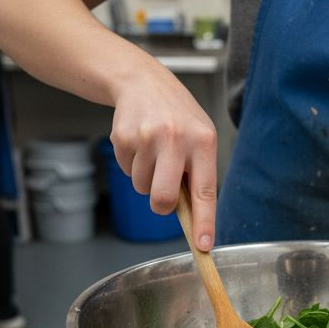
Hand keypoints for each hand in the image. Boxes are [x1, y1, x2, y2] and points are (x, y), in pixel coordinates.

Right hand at [109, 57, 217, 249]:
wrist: (143, 82)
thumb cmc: (178, 116)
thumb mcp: (200, 137)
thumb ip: (198, 173)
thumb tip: (193, 218)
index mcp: (203, 141)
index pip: (205, 191)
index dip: (204, 222)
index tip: (204, 246)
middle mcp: (176, 139)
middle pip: (163, 198)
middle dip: (161, 205)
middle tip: (163, 194)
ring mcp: (147, 138)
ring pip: (142, 187)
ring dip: (147, 178)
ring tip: (154, 152)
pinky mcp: (123, 138)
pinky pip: (127, 171)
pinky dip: (132, 164)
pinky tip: (139, 143)